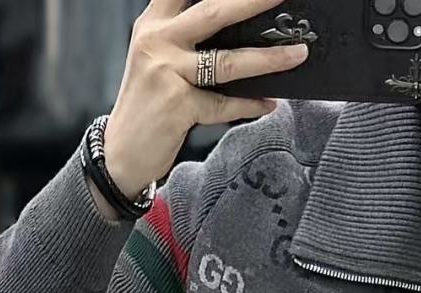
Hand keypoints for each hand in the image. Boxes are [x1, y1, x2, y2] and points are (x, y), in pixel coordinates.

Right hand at [102, 0, 310, 200]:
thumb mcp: (160, 59)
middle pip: (214, 12)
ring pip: (227, 61)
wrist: (122, 150)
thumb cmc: (149, 103)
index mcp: (154, 23)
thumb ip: (189, 39)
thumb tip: (242, 32)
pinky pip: (225, 104)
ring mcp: (166, 72)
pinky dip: (250, 105)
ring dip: (269, 58)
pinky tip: (269, 103)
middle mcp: (157, 40)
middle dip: (253, 2)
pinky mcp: (177, 105)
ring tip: (297, 55)